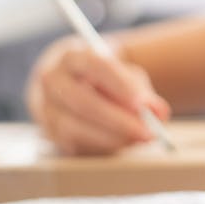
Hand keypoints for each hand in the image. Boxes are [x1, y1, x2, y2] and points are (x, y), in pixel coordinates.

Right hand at [26, 36, 170, 154]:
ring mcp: (45, 108)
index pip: (96, 66)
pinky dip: (102, 146)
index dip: (121, 86)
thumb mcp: (123, 74)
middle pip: (82, 102)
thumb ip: (142, 90)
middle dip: (118, 120)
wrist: (70, 81)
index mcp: (72, 57)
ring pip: (74, 127)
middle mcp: (52, 81)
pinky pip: (74, 144)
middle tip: (148, 132)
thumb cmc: (103, 77)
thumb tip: (159, 113)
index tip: (143, 104)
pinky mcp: (48, 132)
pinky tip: (122, 142)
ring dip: (111, 137)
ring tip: (139, 138)